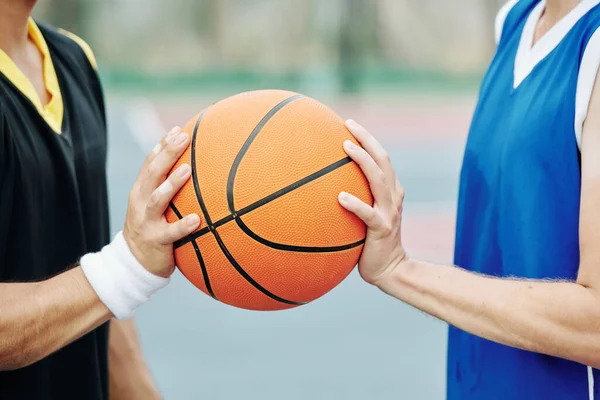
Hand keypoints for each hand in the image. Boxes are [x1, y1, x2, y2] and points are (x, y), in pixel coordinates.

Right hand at [123, 126, 199, 277]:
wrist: (132, 263)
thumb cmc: (152, 229)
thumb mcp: (154, 206)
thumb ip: (167, 188)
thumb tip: (196, 169)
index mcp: (141, 191)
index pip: (150, 163)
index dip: (162, 145)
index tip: (178, 129)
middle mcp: (141, 202)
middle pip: (152, 173)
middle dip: (167, 154)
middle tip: (184, 138)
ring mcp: (146, 221)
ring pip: (157, 200)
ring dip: (172, 184)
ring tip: (188, 170)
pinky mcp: (155, 241)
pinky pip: (170, 233)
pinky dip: (182, 225)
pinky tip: (197, 219)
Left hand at [338, 120, 406, 285]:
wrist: (391, 270)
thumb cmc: (371, 244)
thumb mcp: (366, 218)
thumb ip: (356, 200)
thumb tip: (323, 189)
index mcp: (390, 191)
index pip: (381, 158)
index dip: (368, 139)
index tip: (349, 124)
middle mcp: (393, 196)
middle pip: (382, 160)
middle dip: (367, 139)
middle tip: (348, 124)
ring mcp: (390, 212)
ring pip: (378, 179)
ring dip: (362, 161)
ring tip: (345, 147)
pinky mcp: (383, 229)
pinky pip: (368, 214)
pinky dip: (355, 203)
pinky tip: (340, 197)